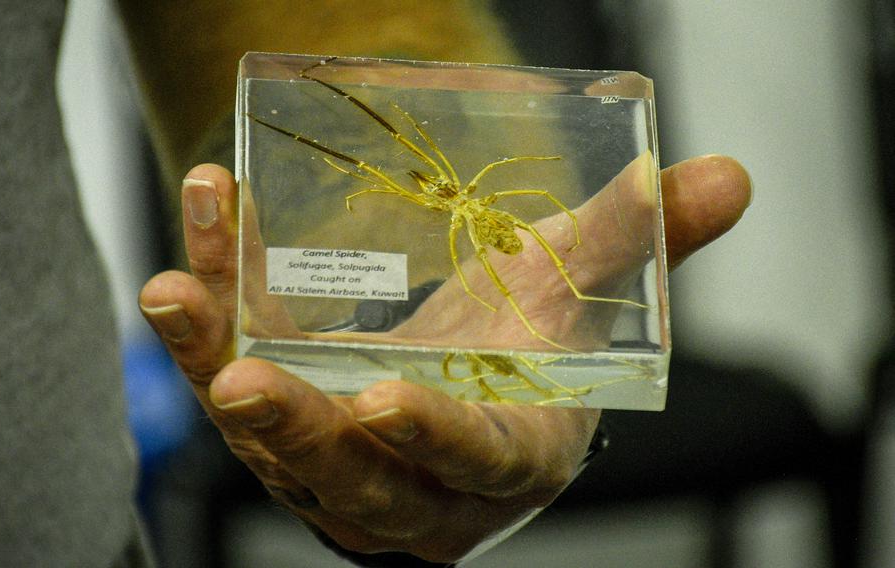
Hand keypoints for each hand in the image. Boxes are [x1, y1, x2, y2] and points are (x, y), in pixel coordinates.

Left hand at [139, 154, 750, 561]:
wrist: (463, 378)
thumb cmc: (528, 350)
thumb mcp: (578, 296)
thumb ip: (640, 242)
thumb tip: (725, 176)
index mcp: (505, 455)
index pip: (476, 462)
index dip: (438, 439)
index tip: (391, 403)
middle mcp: (416, 483)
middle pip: (353, 481)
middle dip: (299, 435)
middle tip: (246, 380)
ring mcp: (340, 469)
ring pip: (272, 444)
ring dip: (215, 370)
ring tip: (176, 298)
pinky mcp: (286, 432)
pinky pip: (237, 381)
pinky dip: (206, 329)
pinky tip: (182, 268)